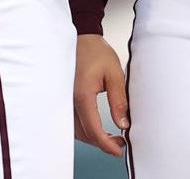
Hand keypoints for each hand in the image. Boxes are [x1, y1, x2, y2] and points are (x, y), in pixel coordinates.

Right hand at [73, 34, 129, 155]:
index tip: (118, 150)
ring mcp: (66, 101)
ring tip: (113, 138)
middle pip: (84, 134)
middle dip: (102, 143)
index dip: (106, 144)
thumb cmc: (96, 52)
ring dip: (94, 138)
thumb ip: (119, 100)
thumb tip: (123, 123)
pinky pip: (73, 122)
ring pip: (77, 131)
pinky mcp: (66, 100)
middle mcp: (70, 101)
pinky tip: (99, 129)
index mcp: (82, 95)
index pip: (93, 129)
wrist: (82, 38)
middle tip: (120, 145)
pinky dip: (86, 130)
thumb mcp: (114, 74)